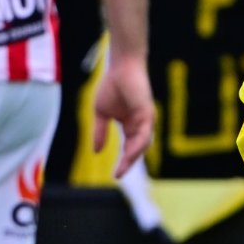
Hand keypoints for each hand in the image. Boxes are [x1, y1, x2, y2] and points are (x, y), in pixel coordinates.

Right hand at [93, 54, 154, 178]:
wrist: (121, 68)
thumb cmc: (112, 87)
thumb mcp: (101, 113)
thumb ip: (100, 132)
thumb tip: (96, 151)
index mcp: (131, 126)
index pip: (129, 148)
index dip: (124, 161)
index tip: (115, 175)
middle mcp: (141, 125)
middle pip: (138, 149)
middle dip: (129, 163)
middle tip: (119, 175)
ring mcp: (146, 120)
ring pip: (143, 144)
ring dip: (133, 157)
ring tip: (122, 167)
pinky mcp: (147, 113)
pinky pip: (145, 133)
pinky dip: (138, 144)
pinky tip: (129, 153)